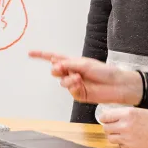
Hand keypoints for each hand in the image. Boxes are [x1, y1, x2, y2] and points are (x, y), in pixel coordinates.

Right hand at [28, 51, 142, 105]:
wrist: (117, 85)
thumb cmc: (105, 71)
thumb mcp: (85, 63)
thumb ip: (69, 64)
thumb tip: (55, 64)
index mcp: (73, 62)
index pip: (54, 58)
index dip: (41, 55)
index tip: (30, 53)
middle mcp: (72, 72)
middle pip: (55, 70)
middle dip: (57, 69)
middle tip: (62, 68)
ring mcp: (75, 84)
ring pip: (62, 81)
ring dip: (68, 79)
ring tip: (78, 78)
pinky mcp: (79, 94)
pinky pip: (70, 90)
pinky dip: (73, 86)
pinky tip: (80, 84)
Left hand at [100, 108, 147, 147]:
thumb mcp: (140, 111)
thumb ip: (125, 114)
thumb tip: (111, 117)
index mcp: (128, 113)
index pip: (105, 117)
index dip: (105, 118)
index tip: (106, 119)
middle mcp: (125, 125)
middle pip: (106, 128)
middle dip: (110, 127)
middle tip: (116, 127)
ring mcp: (128, 138)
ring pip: (110, 138)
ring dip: (115, 136)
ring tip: (124, 134)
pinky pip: (120, 146)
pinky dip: (123, 144)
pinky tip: (132, 140)